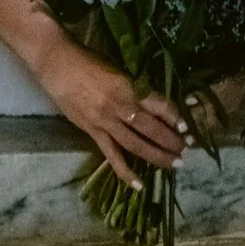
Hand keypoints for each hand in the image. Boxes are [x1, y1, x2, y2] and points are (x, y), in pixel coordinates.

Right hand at [37, 40, 186, 186]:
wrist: (58, 64)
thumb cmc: (89, 61)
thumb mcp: (118, 68)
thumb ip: (136, 86)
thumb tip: (156, 101)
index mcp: (127, 85)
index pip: (158, 104)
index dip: (174, 116)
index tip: (187, 127)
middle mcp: (118, 105)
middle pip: (150, 128)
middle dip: (171, 140)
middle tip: (186, 150)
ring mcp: (104, 121)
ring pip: (135, 144)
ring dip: (156, 156)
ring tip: (174, 164)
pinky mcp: (92, 131)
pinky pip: (111, 155)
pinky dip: (125, 171)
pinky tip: (139, 184)